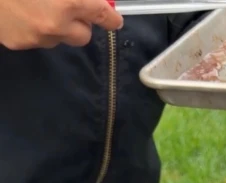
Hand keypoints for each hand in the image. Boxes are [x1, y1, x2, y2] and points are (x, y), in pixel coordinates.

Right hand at [0, 0, 122, 49]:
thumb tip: (90, 0)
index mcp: (69, 0)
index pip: (102, 15)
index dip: (110, 16)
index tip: (114, 19)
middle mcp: (57, 23)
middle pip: (84, 36)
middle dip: (81, 22)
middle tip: (69, 6)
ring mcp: (37, 37)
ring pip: (59, 39)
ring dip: (57, 26)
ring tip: (38, 6)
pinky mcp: (19, 44)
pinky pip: (37, 40)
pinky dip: (35, 28)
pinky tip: (21, 12)